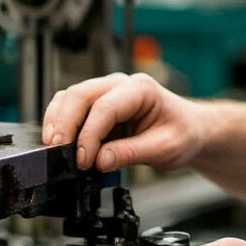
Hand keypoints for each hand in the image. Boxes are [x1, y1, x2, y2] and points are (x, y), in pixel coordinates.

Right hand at [41, 72, 203, 172]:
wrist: (190, 129)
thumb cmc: (183, 133)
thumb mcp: (165, 148)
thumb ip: (132, 153)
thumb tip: (99, 160)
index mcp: (142, 89)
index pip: (104, 107)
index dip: (88, 135)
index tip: (83, 161)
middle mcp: (121, 84)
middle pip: (79, 96)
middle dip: (64, 125)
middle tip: (59, 155)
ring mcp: (108, 91)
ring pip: (70, 98)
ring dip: (57, 122)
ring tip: (54, 150)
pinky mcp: (98, 104)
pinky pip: (71, 107)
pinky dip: (60, 123)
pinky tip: (60, 143)